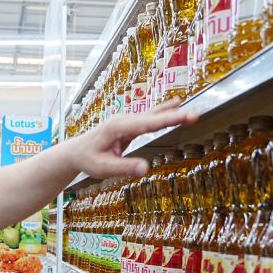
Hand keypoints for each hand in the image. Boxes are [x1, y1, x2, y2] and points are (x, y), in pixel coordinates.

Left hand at [73, 98, 198, 178]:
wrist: (76, 152)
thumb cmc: (88, 160)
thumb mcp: (104, 168)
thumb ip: (124, 167)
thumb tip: (146, 168)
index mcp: (118, 128)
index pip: (148, 124)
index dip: (168, 120)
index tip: (185, 117)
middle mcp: (124, 120)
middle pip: (154, 117)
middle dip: (175, 116)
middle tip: (196, 116)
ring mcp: (126, 120)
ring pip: (153, 115)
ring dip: (173, 113)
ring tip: (192, 113)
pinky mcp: (129, 124)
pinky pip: (149, 117)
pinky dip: (164, 112)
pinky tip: (176, 104)